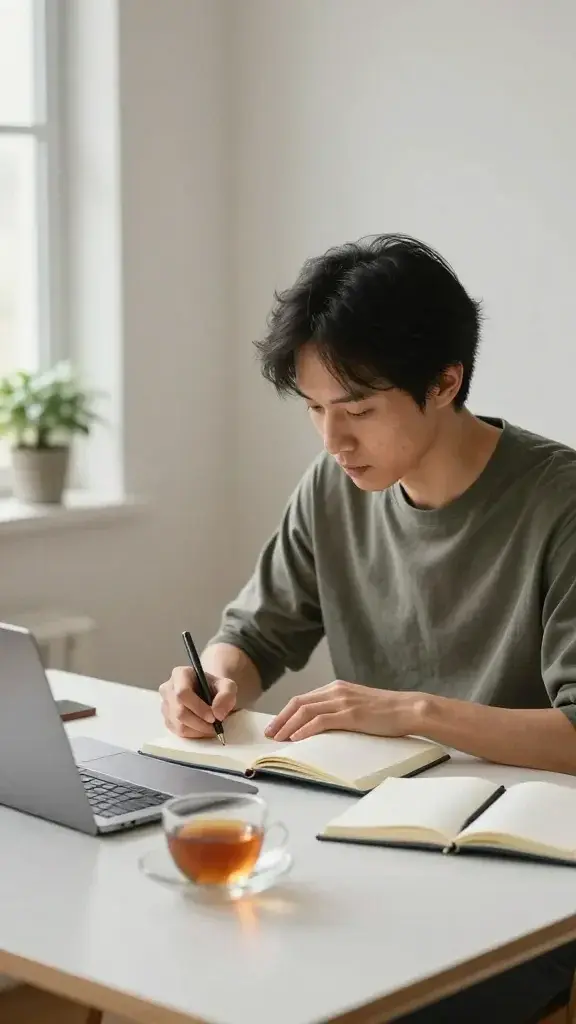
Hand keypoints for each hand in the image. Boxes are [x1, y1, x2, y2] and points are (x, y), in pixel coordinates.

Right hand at [160, 666, 236, 738]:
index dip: (198, 708)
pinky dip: (194, 734)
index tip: (213, 717)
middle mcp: (168, 689)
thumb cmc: (216, 688)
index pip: (182, 693)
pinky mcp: (167, 720)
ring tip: (211, 727)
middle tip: (216, 726)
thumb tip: (218, 714)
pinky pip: (178, 732)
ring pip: (178, 725)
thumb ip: (226, 696)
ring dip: (198, 730)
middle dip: (200, 723)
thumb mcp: (227, 686)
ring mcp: (165, 705)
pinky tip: (203, 728)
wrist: (209, 694)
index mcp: (180, 674)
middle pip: (180, 712)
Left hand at [264, 680, 422, 741]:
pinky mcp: (351, 714)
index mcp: (336, 688)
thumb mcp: (357, 705)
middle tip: (269, 734)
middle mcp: (336, 691)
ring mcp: (343, 702)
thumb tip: (321, 724)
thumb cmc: (386, 711)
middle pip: (299, 703)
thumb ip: (339, 709)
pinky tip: (297, 738)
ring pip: (306, 711)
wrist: (409, 709)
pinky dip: (305, 729)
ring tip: (278, 739)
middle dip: (280, 719)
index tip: (274, 726)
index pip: (302, 699)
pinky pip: (321, 721)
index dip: (285, 713)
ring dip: (288, 725)